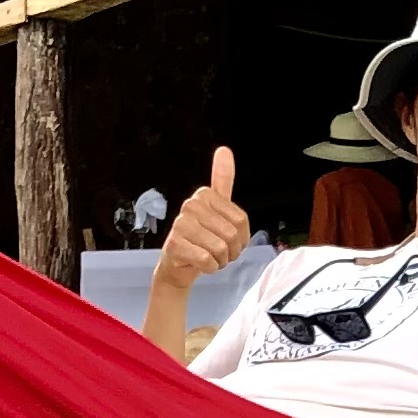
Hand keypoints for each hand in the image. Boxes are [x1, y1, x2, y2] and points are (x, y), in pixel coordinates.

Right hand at [161, 146, 249, 282]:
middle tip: (217, 252)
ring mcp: (180, 224)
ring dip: (220, 261)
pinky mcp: (175, 244)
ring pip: (220, 248)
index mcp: (204, 195)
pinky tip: (199, 264)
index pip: (241, 220)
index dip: (241, 237)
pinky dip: (209, 268)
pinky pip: (207, 260)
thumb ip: (222, 180)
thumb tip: (224, 149)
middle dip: (230, 251)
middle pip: (232, 235)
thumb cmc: (202, 240)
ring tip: (208, 257)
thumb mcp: (217, 210)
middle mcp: (190, 205)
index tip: (226, 237)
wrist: (178, 267)